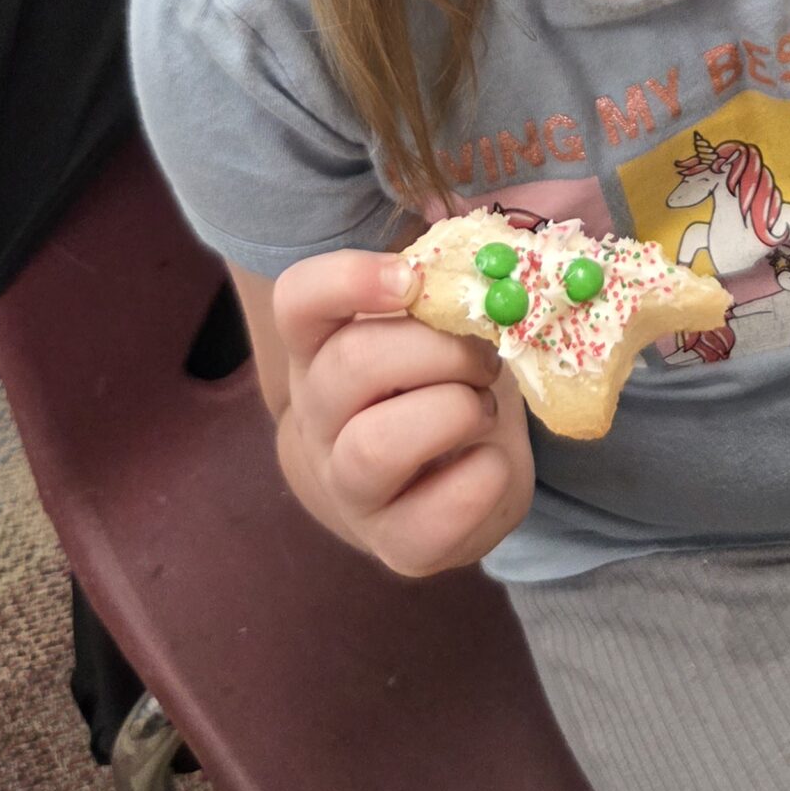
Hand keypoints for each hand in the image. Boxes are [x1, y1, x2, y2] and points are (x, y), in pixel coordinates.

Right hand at [272, 249, 533, 576]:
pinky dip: (487, 476)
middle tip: (484, 355)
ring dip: (455, 411)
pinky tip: (491, 461)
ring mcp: (350, 489)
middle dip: (439, 349)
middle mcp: (319, 419)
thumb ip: (450, 285)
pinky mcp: (398, 546)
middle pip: (351, 365)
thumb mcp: (436, 328)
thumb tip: (489, 244)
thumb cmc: (435, 385)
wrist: (431, 487)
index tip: (413, 279)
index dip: (349, 279)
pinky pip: (439, 511)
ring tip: (483, 408)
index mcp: (321, 348)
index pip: (298, 300)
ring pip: (377, 445)